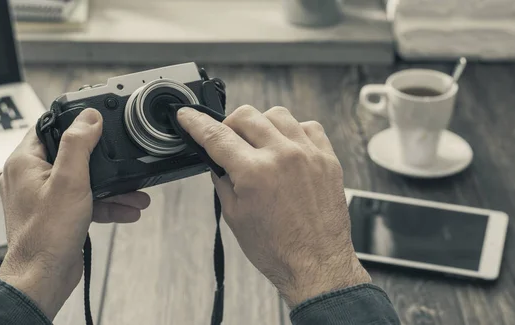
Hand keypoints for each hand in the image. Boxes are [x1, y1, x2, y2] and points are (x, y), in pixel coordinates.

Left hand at [0, 109, 150, 319]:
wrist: (44, 278)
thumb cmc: (47, 235)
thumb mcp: (69, 181)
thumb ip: (78, 144)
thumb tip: (89, 117)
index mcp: (25, 163)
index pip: (49, 127)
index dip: (74, 123)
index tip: (98, 122)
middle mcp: (31, 177)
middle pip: (72, 156)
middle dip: (104, 162)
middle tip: (123, 160)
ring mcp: (45, 197)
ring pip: (83, 181)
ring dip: (111, 187)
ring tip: (136, 193)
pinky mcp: (57, 214)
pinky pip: (84, 201)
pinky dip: (105, 204)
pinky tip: (128, 209)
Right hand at [177, 105, 370, 307]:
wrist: (317, 265)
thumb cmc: (277, 248)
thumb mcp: (235, 216)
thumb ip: (223, 181)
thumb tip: (216, 159)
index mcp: (255, 172)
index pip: (216, 136)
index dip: (195, 122)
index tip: (187, 116)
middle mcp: (283, 156)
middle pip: (246, 116)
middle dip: (229, 125)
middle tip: (228, 143)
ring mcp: (309, 154)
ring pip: (277, 115)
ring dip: (261, 125)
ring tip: (259, 146)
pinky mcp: (328, 159)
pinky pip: (308, 127)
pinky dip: (293, 132)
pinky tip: (287, 149)